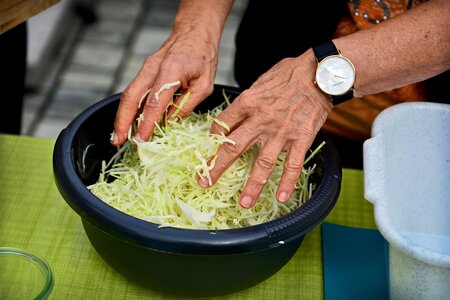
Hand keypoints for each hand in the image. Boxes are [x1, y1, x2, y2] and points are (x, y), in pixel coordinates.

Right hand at [111, 27, 218, 145]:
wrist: (195, 31)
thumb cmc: (203, 57)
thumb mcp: (204, 85)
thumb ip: (186, 105)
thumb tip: (169, 124)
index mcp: (171, 70)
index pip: (155, 102)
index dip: (146, 123)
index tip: (140, 140)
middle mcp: (153, 68)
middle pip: (131, 96)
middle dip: (122, 120)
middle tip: (118, 140)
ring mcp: (146, 68)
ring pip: (129, 94)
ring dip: (122, 116)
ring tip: (119, 136)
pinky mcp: (145, 71)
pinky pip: (134, 91)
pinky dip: (129, 108)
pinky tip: (128, 123)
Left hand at [201, 50, 332, 207]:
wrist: (321, 72)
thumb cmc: (290, 73)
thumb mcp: (261, 81)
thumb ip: (248, 100)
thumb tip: (236, 114)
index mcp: (248, 102)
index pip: (222, 125)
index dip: (214, 138)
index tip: (212, 146)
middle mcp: (261, 120)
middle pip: (234, 148)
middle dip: (217, 168)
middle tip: (205, 183)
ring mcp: (282, 131)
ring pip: (263, 163)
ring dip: (253, 186)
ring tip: (244, 203)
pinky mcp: (301, 138)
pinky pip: (293, 164)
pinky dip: (287, 182)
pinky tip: (281, 196)